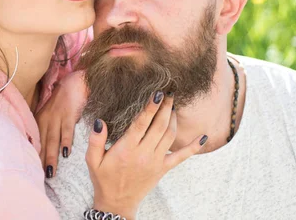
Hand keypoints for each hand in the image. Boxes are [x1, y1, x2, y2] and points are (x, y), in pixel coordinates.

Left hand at [36, 70, 87, 177]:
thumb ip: (47, 128)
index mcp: (40, 120)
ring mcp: (56, 117)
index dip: (34, 158)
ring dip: (50, 156)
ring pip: (52, 140)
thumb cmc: (64, 99)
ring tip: (50, 172)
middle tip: (39, 179)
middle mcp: (46, 119)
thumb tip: (44, 147)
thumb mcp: (51, 113)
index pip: (36, 142)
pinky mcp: (68, 113)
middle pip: (42, 144)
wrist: (74, 81)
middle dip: (40, 162)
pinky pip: (66, 130)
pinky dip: (66, 141)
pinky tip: (66, 153)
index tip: (32, 173)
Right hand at [86, 91, 206, 219]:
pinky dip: (193, 147)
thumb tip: (100, 122)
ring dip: (174, 119)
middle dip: (166, 107)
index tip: (158, 94)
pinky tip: (203, 137)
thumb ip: (95, 140)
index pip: (141, 124)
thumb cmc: (104, 178)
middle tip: (170, 93)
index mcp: (126, 149)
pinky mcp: (163, 168)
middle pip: (159, 126)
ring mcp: (156, 161)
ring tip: (174, 106)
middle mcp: (144, 154)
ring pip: (170, 136)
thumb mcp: (92, 160)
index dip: (151, 108)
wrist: (117, 202)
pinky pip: (181, 157)